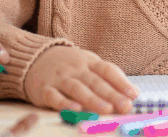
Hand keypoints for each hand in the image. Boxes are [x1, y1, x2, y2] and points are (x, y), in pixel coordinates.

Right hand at [24, 45, 139, 113]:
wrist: (33, 58)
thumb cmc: (68, 65)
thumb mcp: (88, 64)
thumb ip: (108, 77)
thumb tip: (134, 93)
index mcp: (88, 61)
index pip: (107, 70)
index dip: (121, 82)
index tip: (134, 94)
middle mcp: (75, 68)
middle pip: (95, 81)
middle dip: (111, 94)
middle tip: (125, 106)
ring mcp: (59, 78)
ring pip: (77, 89)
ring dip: (93, 99)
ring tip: (106, 109)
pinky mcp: (44, 89)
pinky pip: (55, 96)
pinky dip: (65, 103)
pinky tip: (76, 109)